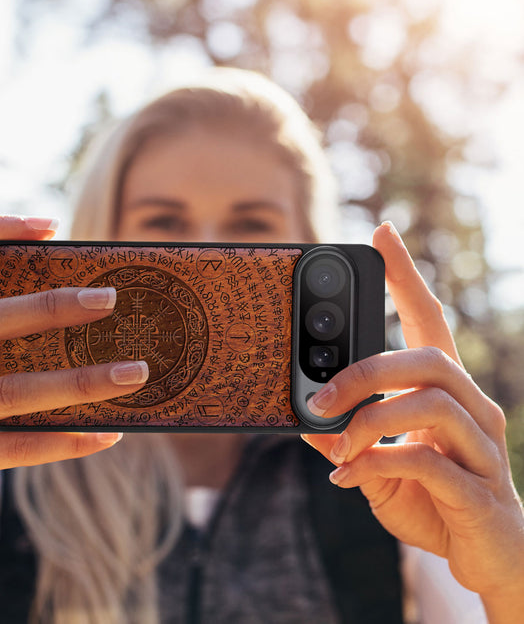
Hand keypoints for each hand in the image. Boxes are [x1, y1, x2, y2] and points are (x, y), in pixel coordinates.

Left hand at [302, 222, 523, 615]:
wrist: (488, 559)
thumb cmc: (433, 500)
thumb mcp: (377, 464)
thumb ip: (347, 439)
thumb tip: (304, 419)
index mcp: (446, 392)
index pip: (429, 319)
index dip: (406, 276)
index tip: (382, 233)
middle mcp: (473, 408)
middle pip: (428, 358)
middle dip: (365, 371)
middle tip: (318, 396)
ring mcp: (483, 447)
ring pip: (431, 403)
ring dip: (369, 421)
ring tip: (336, 446)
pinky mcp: (481, 491)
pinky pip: (428, 462)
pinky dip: (377, 464)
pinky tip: (348, 478)